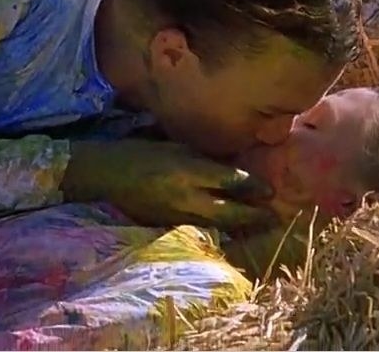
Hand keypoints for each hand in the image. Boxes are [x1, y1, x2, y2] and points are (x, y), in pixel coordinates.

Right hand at [61, 139, 274, 229]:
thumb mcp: (171, 146)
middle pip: (229, 211)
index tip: (270, 190)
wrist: (102, 176)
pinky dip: (218, 231)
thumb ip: (201, 157)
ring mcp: (176, 216)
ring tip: (260, 226)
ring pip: (217, 226)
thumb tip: (233, 165)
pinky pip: (200, 230)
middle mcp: (185, 196)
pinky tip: (230, 231)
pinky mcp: (167, 227)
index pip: (229, 180)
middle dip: (254, 216)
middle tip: (276, 217)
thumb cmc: (138, 153)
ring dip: (241, 227)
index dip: (253, 186)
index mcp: (186, 170)